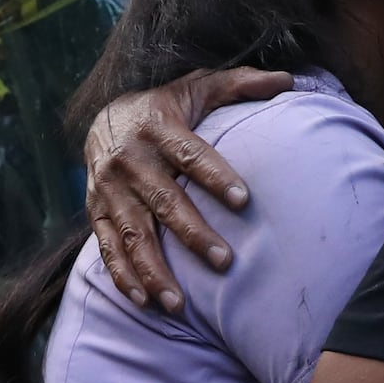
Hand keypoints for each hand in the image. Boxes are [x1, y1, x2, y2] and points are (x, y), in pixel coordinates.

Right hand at [81, 67, 290, 314]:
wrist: (102, 119)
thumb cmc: (164, 109)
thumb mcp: (196, 88)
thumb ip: (238, 85)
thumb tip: (287, 79)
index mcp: (157, 127)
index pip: (190, 154)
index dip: (215, 176)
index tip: (244, 201)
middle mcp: (130, 160)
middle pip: (164, 201)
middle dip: (192, 233)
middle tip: (224, 261)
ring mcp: (109, 189)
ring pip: (132, 233)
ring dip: (154, 270)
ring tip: (179, 303)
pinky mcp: (95, 211)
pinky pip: (106, 247)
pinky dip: (123, 276)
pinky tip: (144, 301)